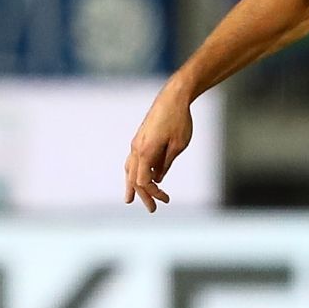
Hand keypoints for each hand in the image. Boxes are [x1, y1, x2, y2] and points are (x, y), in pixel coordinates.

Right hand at [124, 87, 193, 212]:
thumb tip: (157, 178)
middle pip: (134, 179)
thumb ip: (166, 164)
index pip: (143, 182)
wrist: (173, 97)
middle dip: (143, 195)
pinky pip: (133, 160)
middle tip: (152, 210)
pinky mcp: (140, 138)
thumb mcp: (178, 146)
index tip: (166, 199)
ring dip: (132, 185)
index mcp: (145, 152)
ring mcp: (136, 142)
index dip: (153, 193)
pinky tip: (137, 177)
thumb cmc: (179, 120)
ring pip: (129, 169)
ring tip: (130, 198)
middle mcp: (136, 148)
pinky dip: (134, 172)